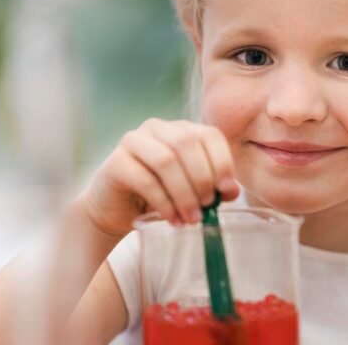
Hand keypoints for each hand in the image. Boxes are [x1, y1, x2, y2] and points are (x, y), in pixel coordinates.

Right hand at [82, 119, 239, 235]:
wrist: (116, 210)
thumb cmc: (159, 196)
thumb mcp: (191, 191)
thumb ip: (213, 187)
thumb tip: (232, 191)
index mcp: (180, 129)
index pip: (209, 134)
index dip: (222, 161)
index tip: (227, 190)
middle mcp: (156, 128)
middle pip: (187, 144)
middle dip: (202, 178)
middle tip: (208, 206)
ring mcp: (133, 141)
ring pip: (166, 160)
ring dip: (184, 193)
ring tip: (192, 218)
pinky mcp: (115, 162)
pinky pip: (145, 180)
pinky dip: (164, 202)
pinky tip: (172, 218)